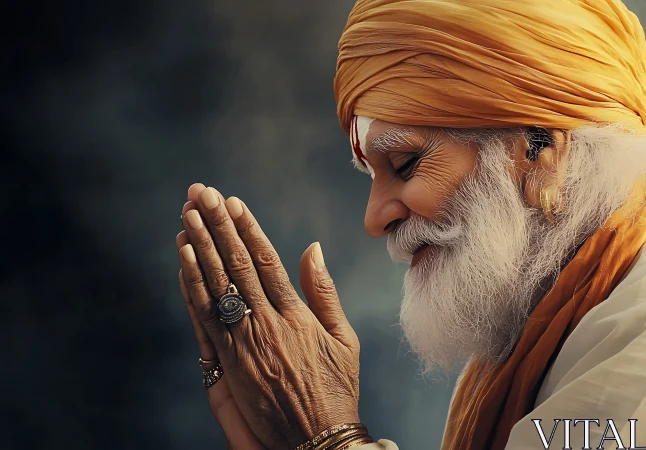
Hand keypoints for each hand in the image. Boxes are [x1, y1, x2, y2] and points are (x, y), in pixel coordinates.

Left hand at [177, 184, 360, 448]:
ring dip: (198, 248)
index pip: (266, 262)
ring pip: (215, 286)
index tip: (232, 202)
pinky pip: (204, 318)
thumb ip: (324, 293)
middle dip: (216, 226)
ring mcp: (242, 345)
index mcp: (296, 317)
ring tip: (187, 216)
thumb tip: (311, 249)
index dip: (246, 229)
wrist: (314, 440)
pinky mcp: (225, 364)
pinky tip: (183, 260)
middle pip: (235, 266)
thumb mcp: (344, 339)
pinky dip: (191, 286)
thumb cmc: (336, 389)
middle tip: (200, 194)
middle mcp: (265, 325)